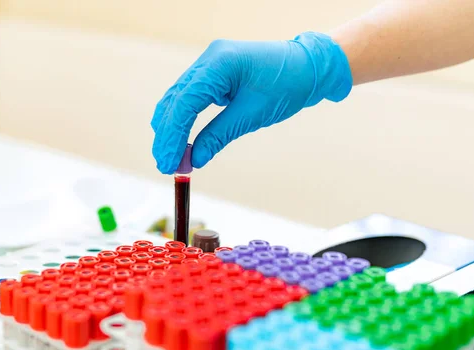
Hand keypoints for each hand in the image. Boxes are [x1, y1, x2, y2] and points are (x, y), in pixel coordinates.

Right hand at [150, 32, 352, 173]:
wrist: (307, 66)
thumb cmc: (288, 85)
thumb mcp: (253, 115)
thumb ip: (218, 135)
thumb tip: (193, 160)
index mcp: (220, 63)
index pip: (184, 102)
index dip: (172, 136)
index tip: (168, 163)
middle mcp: (208, 59)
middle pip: (175, 101)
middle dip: (167, 135)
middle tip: (166, 166)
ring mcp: (208, 64)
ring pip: (177, 99)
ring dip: (171, 129)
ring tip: (170, 158)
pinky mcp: (212, 73)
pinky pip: (188, 97)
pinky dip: (182, 119)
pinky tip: (178, 140)